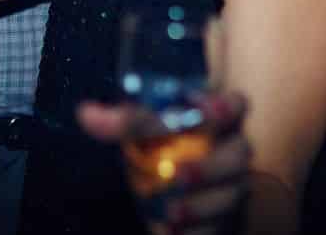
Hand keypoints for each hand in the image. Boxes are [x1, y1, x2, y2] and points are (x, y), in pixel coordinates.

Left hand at [78, 92, 250, 234]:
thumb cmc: (163, 148)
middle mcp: (232, 149)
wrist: (170, 190)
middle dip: (212, 165)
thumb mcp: (144, 133)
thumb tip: (86, 113)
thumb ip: (122, 123)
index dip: (227, 106)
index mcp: (217, 118)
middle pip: (239, 153)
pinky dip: (198, 230)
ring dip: (203, 204)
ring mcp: (233, 184)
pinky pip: (220, 225)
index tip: (209, 110)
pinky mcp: (226, 216)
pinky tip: (175, 231)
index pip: (236, 104)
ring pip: (232, 194)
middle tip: (181, 174)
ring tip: (173, 212)